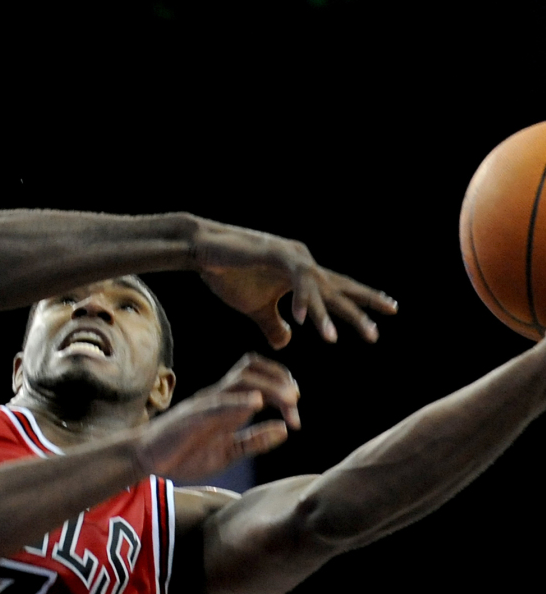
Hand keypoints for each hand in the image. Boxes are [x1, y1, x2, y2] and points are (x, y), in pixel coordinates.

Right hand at [135, 360, 295, 480]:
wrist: (147, 457)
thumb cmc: (184, 453)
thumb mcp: (229, 451)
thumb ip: (255, 441)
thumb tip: (284, 430)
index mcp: (228, 404)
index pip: (259, 378)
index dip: (282, 387)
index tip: (295, 414)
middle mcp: (219, 397)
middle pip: (253, 369)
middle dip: (280, 380)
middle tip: (295, 403)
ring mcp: (207, 403)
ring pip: (241, 379)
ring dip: (270, 387)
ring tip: (288, 401)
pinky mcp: (194, 415)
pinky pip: (219, 403)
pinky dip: (240, 402)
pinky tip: (257, 403)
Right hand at [195, 224, 396, 348]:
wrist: (203, 251)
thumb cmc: (228, 274)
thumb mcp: (255, 309)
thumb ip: (273, 324)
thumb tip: (288, 342)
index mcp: (299, 275)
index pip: (337, 288)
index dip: (361, 299)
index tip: (388, 311)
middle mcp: (301, 262)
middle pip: (337, 286)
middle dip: (362, 303)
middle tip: (390, 314)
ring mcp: (290, 256)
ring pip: (318, 288)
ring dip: (327, 314)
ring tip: (336, 340)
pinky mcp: (275, 253)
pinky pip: (295, 280)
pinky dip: (300, 300)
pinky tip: (302, 320)